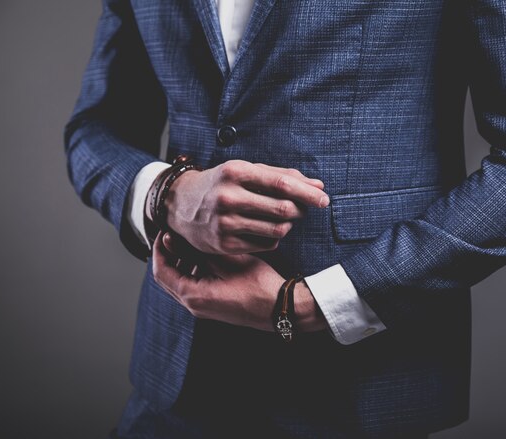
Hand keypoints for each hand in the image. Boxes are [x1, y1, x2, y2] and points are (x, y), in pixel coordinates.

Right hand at [150, 160, 328, 254]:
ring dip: (288, 225)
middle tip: (301, 209)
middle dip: (300, 210)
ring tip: (283, 218)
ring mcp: (225, 223)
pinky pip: (268, 244)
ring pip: (278, 229)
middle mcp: (228, 197)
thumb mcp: (246, 171)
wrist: (180, 205)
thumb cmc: (222, 184)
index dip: (308, 193)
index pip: (281, 184)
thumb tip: (318, 186)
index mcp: (235, 172)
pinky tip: (265, 229)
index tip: (325, 199)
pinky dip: (275, 237)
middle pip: (284, 209)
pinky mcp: (225, 244)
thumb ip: (282, 176)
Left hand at [152, 232, 328, 332]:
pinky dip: (195, 271)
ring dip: (183, 262)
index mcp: (193, 296)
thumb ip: (199, 251)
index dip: (160, 249)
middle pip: (168, 278)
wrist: (282, 309)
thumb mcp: (229, 261)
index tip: (166, 231)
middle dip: (170, 255)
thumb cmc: (259, 285)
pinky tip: (209, 256)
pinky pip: (195, 287)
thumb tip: (172, 239)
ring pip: (181, 281)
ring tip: (194, 241)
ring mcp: (204, 308)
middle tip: (177, 234)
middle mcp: (194, 306)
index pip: (161, 271)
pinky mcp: (214, 306)